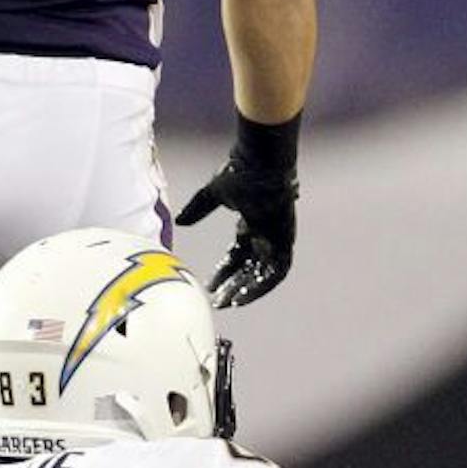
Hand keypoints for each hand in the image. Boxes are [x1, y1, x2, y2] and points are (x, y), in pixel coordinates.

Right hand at [176, 125, 298, 309]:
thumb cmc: (239, 172)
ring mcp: (277, 238)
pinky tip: (244, 295)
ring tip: (230, 303)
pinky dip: (262, 285)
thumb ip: (197, 209)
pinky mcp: (285, 240)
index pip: (237, 257)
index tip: (209, 287)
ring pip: (264, 274)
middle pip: (250, 269)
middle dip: (234, 287)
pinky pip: (277, 272)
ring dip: (248, 290)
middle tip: (218, 302)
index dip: (223, 273)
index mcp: (250, 225)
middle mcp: (264, 235)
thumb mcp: (213, 195)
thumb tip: (181, 221)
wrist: (259, 164)